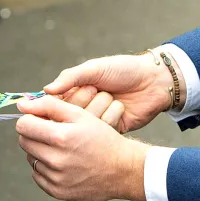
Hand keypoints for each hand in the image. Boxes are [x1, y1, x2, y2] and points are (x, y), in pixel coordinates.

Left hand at [16, 96, 149, 200]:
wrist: (122, 169)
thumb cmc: (102, 139)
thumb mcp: (81, 115)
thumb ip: (50, 106)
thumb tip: (22, 104)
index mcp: (61, 137)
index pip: (23, 125)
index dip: (30, 119)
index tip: (40, 120)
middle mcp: (56, 160)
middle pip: (24, 142)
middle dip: (33, 134)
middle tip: (51, 132)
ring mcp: (56, 179)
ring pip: (31, 159)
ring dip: (39, 151)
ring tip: (60, 148)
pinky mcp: (57, 192)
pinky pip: (38, 176)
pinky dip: (45, 168)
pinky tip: (62, 162)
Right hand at [44, 52, 178, 133]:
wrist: (154, 81)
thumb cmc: (123, 70)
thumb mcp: (95, 68)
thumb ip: (70, 78)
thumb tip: (46, 90)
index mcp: (75, 92)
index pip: (53, 104)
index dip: (54, 104)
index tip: (59, 99)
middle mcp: (83, 109)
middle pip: (68, 116)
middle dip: (83, 100)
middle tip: (97, 88)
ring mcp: (97, 122)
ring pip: (85, 125)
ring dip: (99, 107)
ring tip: (111, 94)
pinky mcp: (111, 132)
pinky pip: (102, 132)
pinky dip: (111, 116)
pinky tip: (120, 105)